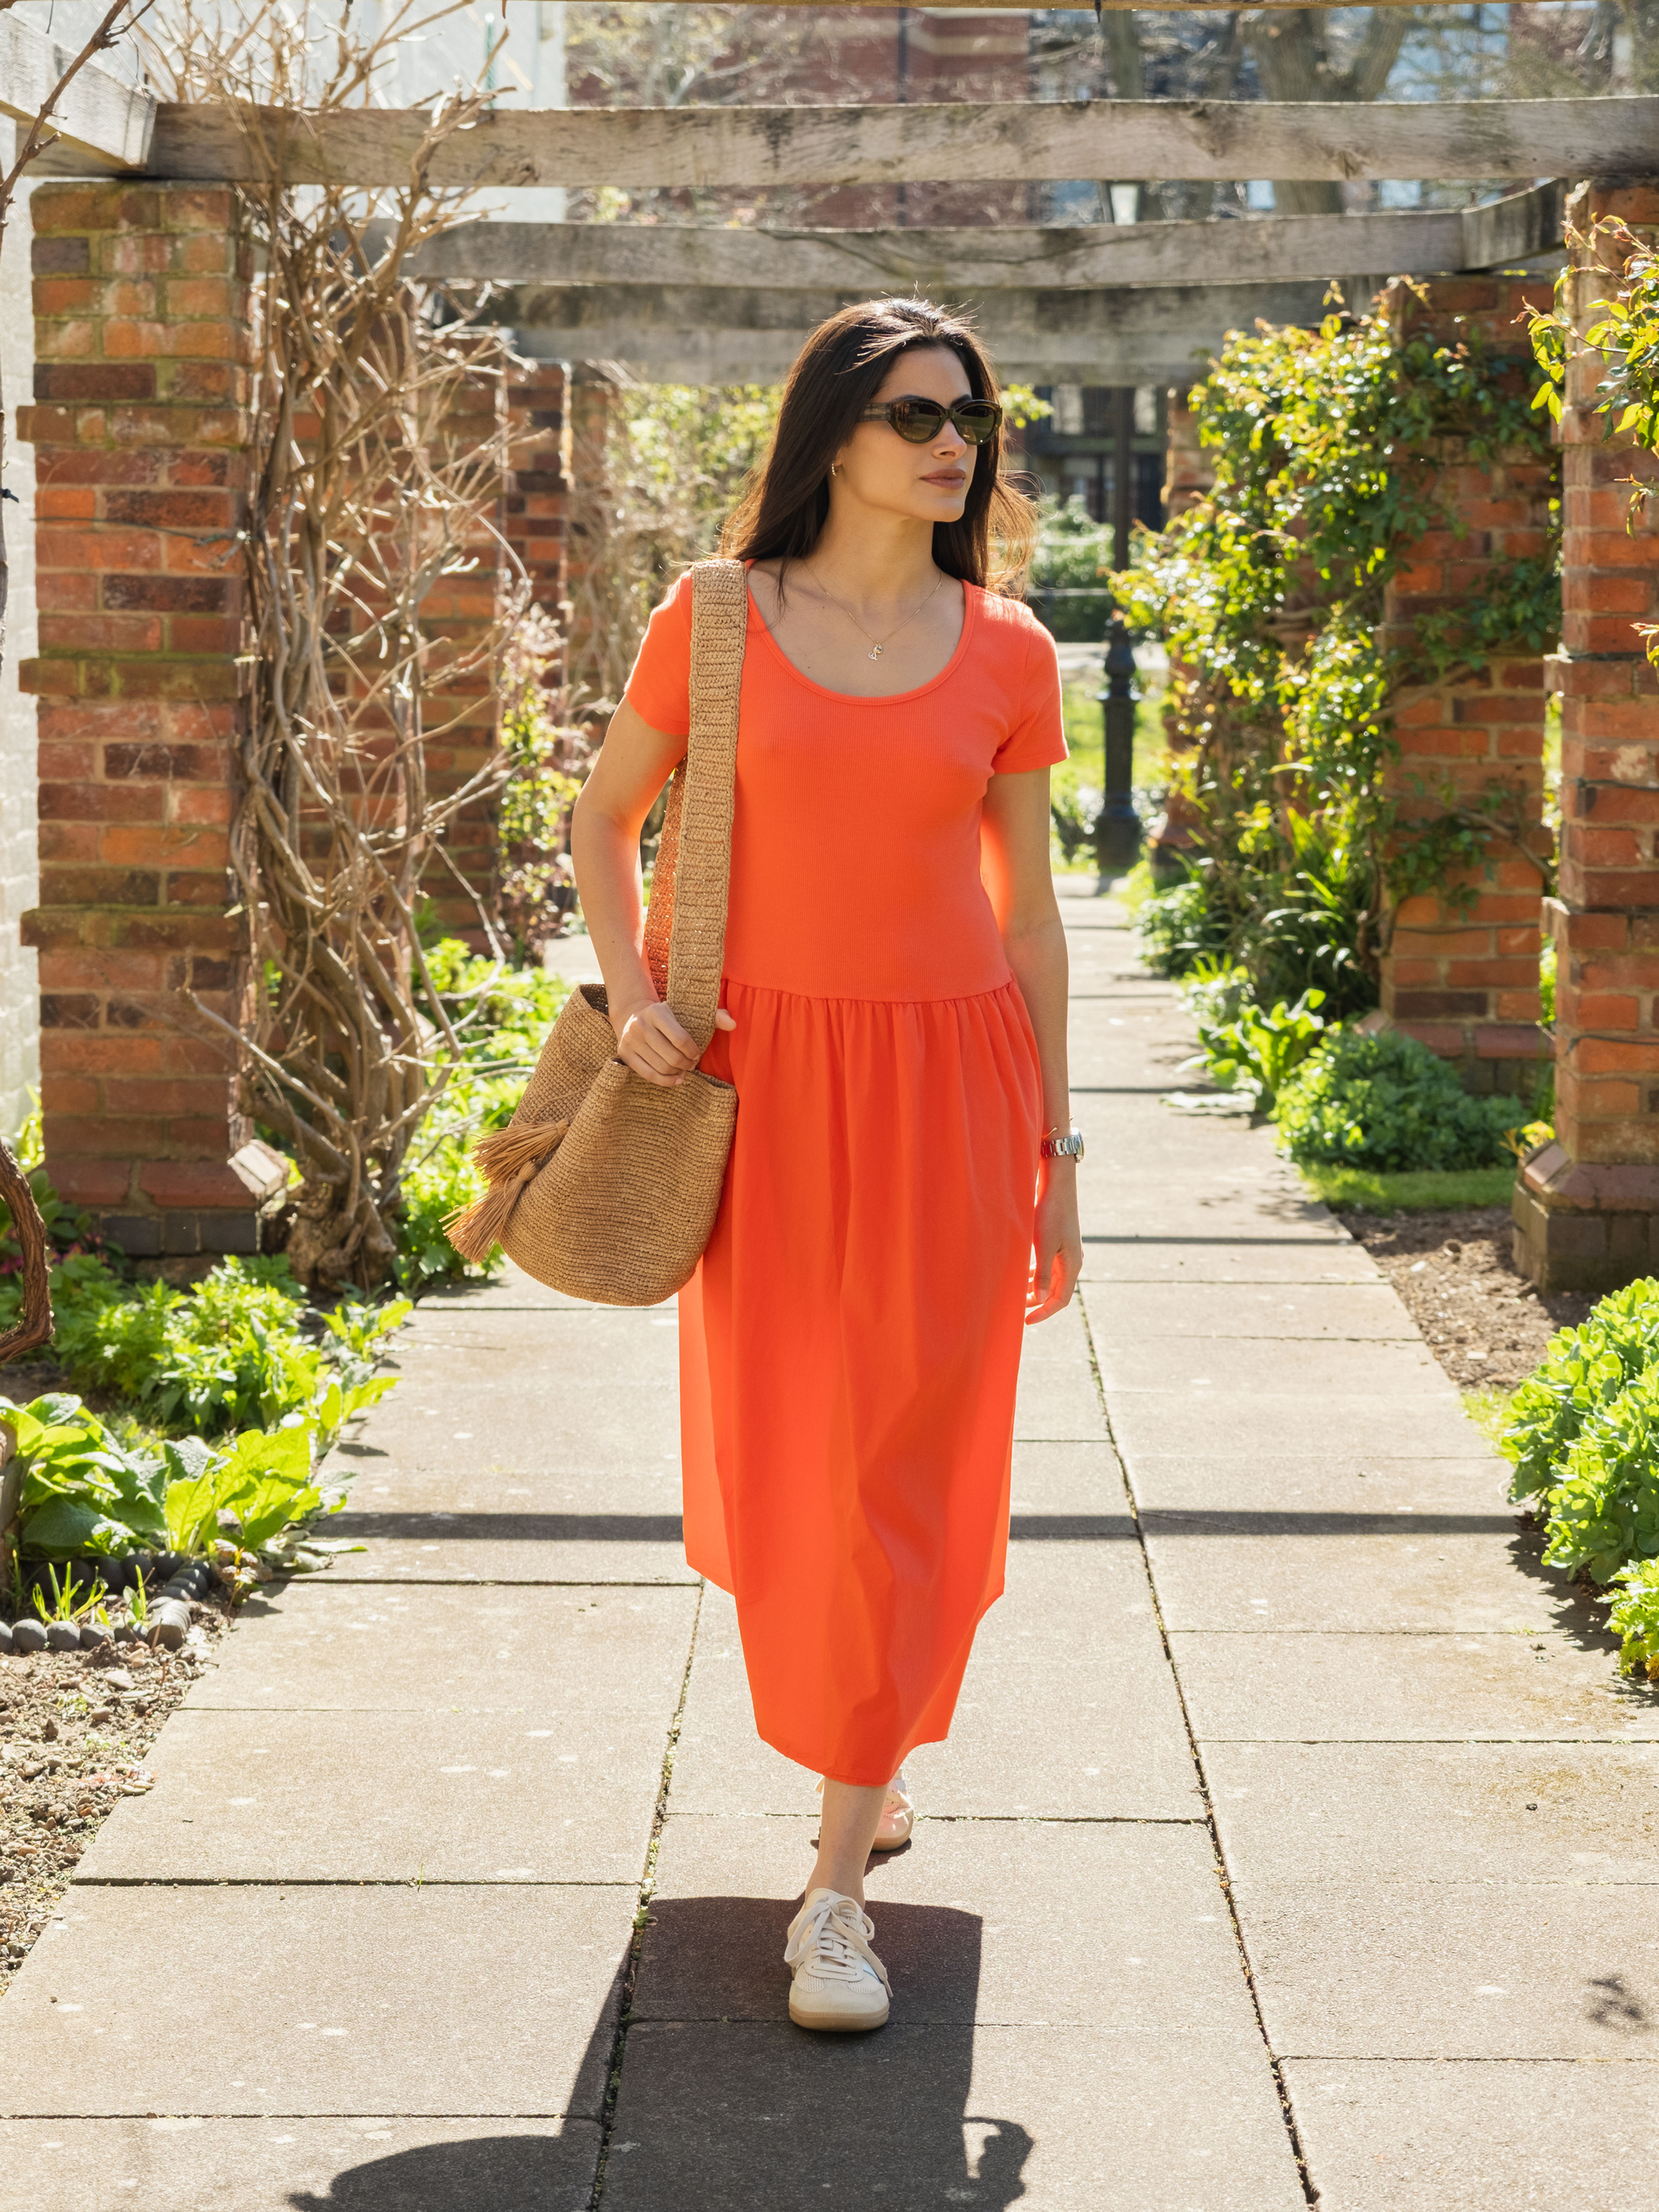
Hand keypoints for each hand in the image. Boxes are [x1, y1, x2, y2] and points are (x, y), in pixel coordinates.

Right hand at [613, 999, 735, 1087]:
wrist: (634, 1013)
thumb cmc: (668, 1015)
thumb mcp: (687, 1010)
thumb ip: (713, 1016)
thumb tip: (733, 1024)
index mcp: (657, 1012)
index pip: (681, 1039)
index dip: (693, 1051)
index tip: (697, 1053)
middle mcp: (640, 1025)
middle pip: (672, 1057)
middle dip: (687, 1064)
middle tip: (692, 1064)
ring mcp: (630, 1040)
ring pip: (661, 1067)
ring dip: (677, 1072)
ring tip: (684, 1069)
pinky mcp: (624, 1053)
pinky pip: (648, 1075)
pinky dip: (665, 1081)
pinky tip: (676, 1079)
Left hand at [1026, 1161, 1081, 1324]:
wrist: (1057, 1187)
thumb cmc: (1050, 1215)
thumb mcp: (1044, 1246)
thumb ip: (1041, 1274)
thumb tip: (1039, 1300)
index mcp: (1072, 1265)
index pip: (1061, 1300)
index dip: (1044, 1312)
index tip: (1026, 1321)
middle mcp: (1072, 1262)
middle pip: (1056, 1292)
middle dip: (1038, 1303)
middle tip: (1017, 1311)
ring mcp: (1066, 1252)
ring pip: (1051, 1279)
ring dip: (1036, 1289)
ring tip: (1017, 1295)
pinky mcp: (1059, 1243)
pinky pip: (1048, 1267)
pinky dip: (1036, 1275)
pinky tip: (1022, 1275)